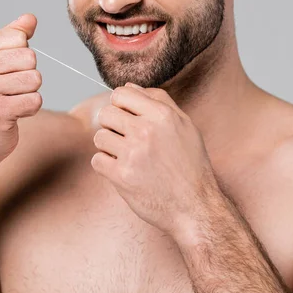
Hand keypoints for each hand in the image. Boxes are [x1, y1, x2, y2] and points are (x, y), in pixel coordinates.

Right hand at [0, 13, 41, 162]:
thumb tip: (30, 19)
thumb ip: (12, 36)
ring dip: (29, 93)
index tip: (3, 72)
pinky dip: (30, 108)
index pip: (20, 38)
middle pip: (30, 58)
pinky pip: (35, 101)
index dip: (20, 57)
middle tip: (9, 89)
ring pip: (35, 79)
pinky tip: (13, 113)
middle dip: (27, 75)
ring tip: (10, 100)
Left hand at [91, 83, 215, 234]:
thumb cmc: (191, 166)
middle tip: (125, 139)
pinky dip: (106, 166)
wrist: (195, 207)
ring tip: (127, 157)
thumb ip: (159, 101)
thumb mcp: (185, 126)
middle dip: (111, 125)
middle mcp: (146, 131)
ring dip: (109, 147)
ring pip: (99, 137)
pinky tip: (123, 171)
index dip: (120, 104)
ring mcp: (133, 154)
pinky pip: (97, 160)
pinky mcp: (122, 176)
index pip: (121, 93)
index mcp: (162, 115)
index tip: (126, 118)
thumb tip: (129, 86)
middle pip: (106, 113)